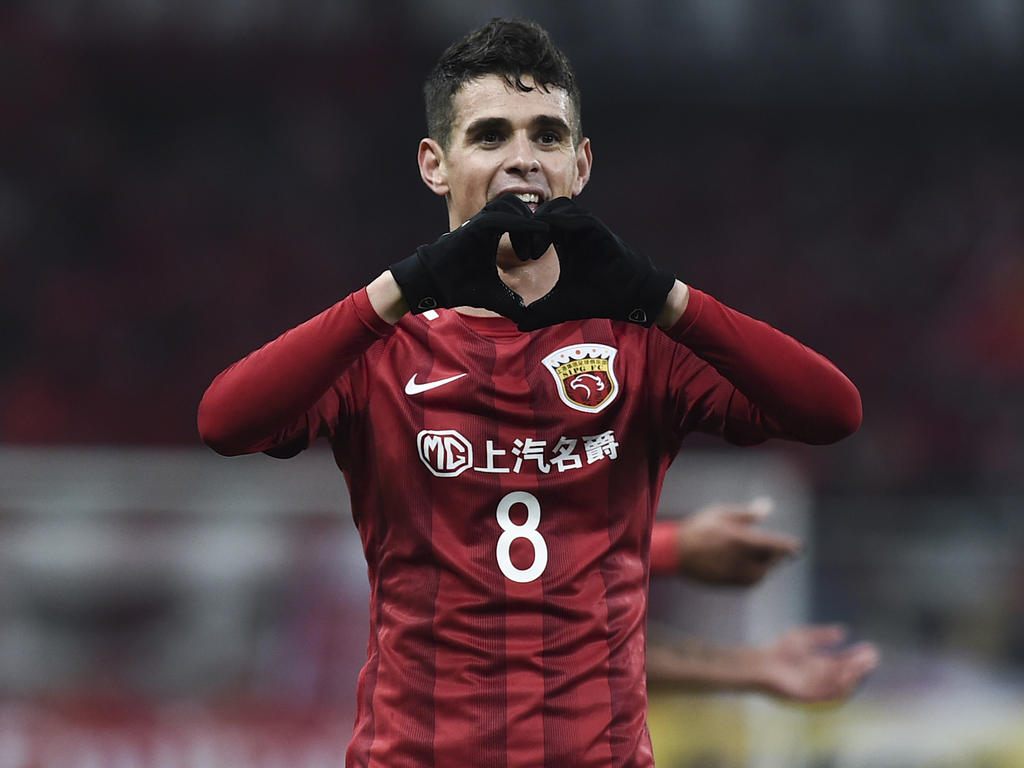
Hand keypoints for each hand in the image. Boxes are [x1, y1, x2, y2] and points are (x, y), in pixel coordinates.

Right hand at [389, 194, 548, 317]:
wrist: (434, 286)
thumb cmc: (460, 286)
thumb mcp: (494, 296)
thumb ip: (511, 301)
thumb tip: (526, 314)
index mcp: (493, 232)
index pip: (522, 220)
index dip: (537, 232)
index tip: (544, 252)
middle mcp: (488, 222)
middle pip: (522, 208)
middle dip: (536, 225)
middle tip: (541, 250)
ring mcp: (481, 220)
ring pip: (514, 204)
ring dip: (530, 222)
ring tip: (536, 248)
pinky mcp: (476, 225)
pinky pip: (504, 216)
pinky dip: (522, 221)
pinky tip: (537, 231)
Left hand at [517, 197, 674, 330]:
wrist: (631, 297)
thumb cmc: (599, 297)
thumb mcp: (562, 306)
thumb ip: (540, 313)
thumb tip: (519, 325)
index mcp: (563, 240)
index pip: (536, 224)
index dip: (522, 235)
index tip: (517, 257)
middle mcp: (573, 229)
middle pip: (543, 210)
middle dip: (528, 227)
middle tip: (521, 253)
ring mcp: (587, 227)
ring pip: (559, 207)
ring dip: (541, 224)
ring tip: (533, 252)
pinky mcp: (599, 230)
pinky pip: (577, 216)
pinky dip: (560, 223)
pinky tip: (547, 245)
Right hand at [676, 499, 800, 584]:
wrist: (675, 551)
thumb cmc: (700, 528)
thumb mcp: (722, 514)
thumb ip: (747, 514)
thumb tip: (768, 506)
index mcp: (741, 540)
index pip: (774, 546)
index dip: (789, 547)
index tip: (798, 547)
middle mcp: (740, 560)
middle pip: (769, 562)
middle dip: (777, 556)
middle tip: (782, 550)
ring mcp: (733, 574)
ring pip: (760, 574)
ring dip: (767, 567)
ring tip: (766, 558)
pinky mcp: (727, 584)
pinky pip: (749, 582)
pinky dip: (755, 575)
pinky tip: (752, 567)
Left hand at [757, 625, 879, 702]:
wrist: (760, 663)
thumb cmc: (779, 650)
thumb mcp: (804, 637)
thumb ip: (823, 635)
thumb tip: (843, 631)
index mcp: (822, 666)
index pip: (846, 663)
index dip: (858, 657)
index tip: (871, 648)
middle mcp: (822, 679)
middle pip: (847, 675)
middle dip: (860, 666)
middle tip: (872, 656)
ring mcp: (817, 688)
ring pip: (840, 684)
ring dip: (853, 674)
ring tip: (862, 663)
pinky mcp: (809, 696)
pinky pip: (826, 691)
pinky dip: (836, 683)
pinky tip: (844, 672)